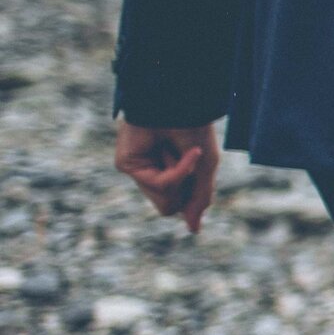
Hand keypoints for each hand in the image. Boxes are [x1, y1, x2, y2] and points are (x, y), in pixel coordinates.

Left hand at [115, 119, 222, 234]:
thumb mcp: (205, 168)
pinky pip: (159, 186)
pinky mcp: (127, 165)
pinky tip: (173, 150)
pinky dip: (175, 172)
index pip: (180, 202)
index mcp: (168, 171)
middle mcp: (151, 172)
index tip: (198, 168)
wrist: (179, 103)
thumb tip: (193, 230)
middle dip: (185, 189)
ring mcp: (138, 170)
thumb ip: (199, 199)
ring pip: (165, 202)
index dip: (193, 194)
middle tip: (189, 160)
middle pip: (169, 207)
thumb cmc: (194, 129)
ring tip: (180, 150)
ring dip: (181, 177)